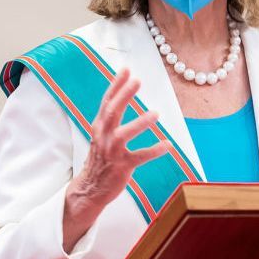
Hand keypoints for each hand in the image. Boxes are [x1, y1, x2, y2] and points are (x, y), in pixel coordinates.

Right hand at [62, 68, 168, 251]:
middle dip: (124, 95)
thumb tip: (120, 95)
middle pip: (112, 112)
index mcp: (99, 127)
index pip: (107, 101)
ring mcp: (112, 152)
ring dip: (140, 123)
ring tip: (155, 113)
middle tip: (137, 81)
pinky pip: (140, 157)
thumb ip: (109, 117)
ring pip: (124, 134)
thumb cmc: (100, 159)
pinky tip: (168, 145)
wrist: (91, 188)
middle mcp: (103, 137)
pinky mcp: (122, 166)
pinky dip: (154, 150)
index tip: (126, 70)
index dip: (116, 85)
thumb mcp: (101, 135)